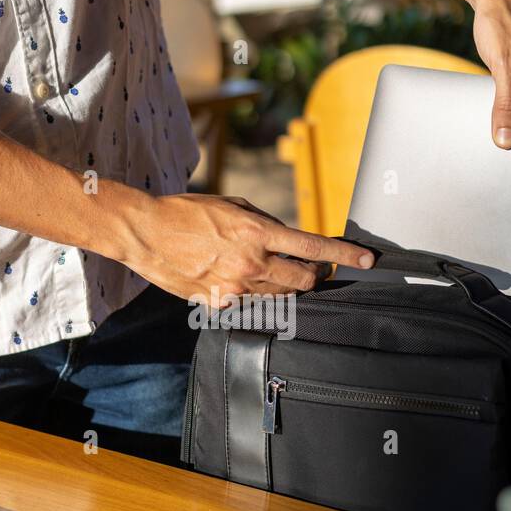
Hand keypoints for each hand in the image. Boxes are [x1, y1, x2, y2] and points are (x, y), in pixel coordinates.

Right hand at [108, 189, 374, 299]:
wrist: (145, 233)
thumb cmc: (186, 213)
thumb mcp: (232, 206)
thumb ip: (265, 224)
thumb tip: (288, 239)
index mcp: (256, 233)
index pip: (313, 248)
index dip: (344, 255)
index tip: (366, 261)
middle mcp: (250, 264)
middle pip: (303, 280)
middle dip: (315, 275)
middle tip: (314, 268)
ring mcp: (235, 288)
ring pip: (279, 295)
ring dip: (285, 284)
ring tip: (269, 269)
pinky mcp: (218, 303)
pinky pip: (250, 303)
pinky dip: (254, 293)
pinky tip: (238, 278)